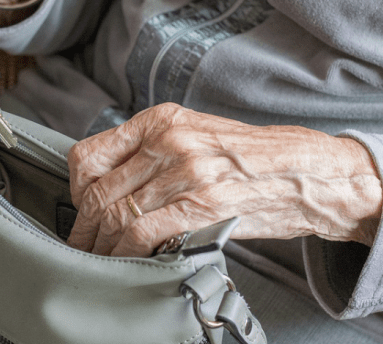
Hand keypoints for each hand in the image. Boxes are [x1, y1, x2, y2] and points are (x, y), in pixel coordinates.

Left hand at [66, 103, 382, 256]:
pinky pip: (142, 232)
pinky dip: (125, 253)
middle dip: (82, 228)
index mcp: (162, 120)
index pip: (90, 154)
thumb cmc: (252, 159)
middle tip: (81, 246)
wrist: (307, 173)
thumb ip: (152, 152)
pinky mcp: (201, 204)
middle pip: (97, 190)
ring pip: (115, 214)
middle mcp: (168, 141)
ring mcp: (185, 172)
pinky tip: (125, 262)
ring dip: (100, 246)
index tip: (80, 210)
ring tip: (99, 260)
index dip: (75, 190)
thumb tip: (112, 184)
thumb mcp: (196, 137)